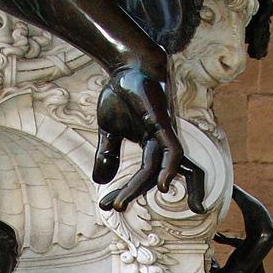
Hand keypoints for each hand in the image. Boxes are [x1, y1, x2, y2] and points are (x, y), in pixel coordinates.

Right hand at [94, 66, 204, 213]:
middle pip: (149, 176)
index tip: (105, 205)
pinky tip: (161, 185)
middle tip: (113, 208)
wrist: (128, 65)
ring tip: (125, 202)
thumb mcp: (109, 130)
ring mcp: (164, 134)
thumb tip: (99, 180)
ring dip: (144, 187)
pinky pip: (173, 151)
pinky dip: (169, 169)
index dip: (124, 191)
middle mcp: (159, 143)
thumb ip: (108, 155)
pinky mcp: (165, 124)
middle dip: (130, 193)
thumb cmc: (122, 93)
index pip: (139, 175)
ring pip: (159, 168)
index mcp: (148, 145)